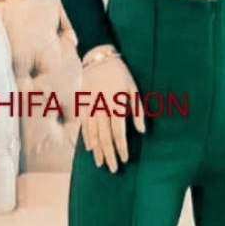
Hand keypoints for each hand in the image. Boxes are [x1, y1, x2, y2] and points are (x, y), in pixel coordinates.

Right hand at [79, 49, 145, 172]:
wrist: (98, 57)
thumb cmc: (120, 73)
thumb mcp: (133, 88)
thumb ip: (137, 110)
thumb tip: (142, 131)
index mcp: (115, 104)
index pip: (118, 132)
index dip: (121, 147)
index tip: (125, 159)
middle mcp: (101, 108)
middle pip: (104, 137)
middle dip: (109, 154)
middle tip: (113, 169)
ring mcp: (90, 107)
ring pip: (92, 134)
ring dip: (97, 151)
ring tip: (100, 164)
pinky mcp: (82, 104)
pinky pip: (83, 125)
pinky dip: (86, 138)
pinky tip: (90, 149)